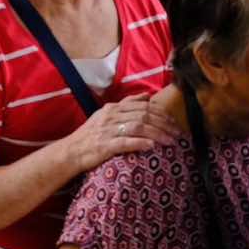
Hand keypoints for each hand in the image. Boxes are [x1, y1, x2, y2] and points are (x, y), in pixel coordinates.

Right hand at [64, 95, 179, 173]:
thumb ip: (127, 105)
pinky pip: (125, 142)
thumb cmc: (90, 135)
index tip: (173, 121)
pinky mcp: (104, 146)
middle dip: (163, 124)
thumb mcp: (106, 115)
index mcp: (113, 108)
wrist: (70, 151)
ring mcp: (107, 130)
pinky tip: (152, 146)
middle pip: (143, 116)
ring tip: (170, 141)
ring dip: (157, 134)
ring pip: (138, 127)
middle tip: (177, 133)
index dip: (161, 113)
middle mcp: (111, 116)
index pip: (142, 106)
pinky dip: (140, 143)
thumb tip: (147, 96)